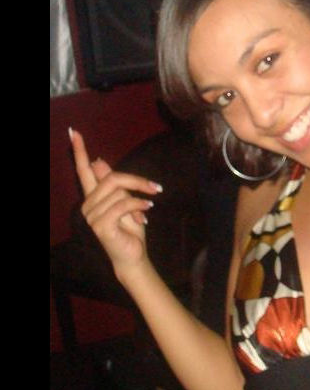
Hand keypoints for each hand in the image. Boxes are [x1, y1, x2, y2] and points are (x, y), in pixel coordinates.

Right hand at [69, 127, 162, 271]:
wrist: (133, 256)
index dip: (80, 152)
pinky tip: (147, 210)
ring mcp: (92, 216)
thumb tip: (98, 161)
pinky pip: (122, 205)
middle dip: (136, 180)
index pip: (83, 171)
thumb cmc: (130, 230)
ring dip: (139, 198)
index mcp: (93, 197)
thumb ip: (114, 184)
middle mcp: (88, 205)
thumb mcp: (126, 202)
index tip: (74, 132)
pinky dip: (138, 205)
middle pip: (111, 178)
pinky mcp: (101, 225)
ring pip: (118, 192)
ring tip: (147, 208)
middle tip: (155, 187)